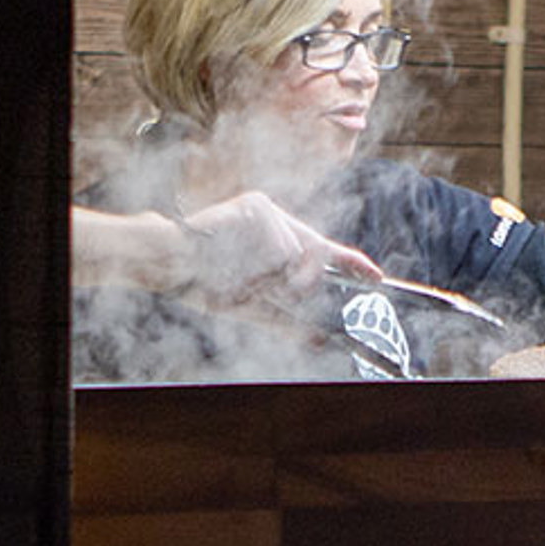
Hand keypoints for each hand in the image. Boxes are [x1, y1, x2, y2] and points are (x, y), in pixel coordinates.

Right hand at [178, 191, 380, 310]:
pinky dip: (262, 261)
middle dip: (301, 280)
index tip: (377, 277)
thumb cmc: (205, 283)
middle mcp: (275, 221)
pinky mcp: (256, 206)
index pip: (322, 251)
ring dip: (274, 275)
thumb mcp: (253, 305)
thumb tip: (321, 339)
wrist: (167, 265)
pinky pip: (277, 244)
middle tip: (275, 289)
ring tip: (237, 272)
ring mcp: (267, 212)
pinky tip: (234, 257)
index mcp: (275, 240)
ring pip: (295, 254)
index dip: (352, 263)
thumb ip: (288, 320)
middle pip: (314, 253)